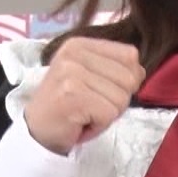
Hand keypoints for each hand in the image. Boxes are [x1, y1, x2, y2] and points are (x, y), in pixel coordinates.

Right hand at [24, 37, 145, 155]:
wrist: (36, 132)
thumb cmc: (68, 106)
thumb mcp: (90, 77)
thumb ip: (115, 68)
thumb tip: (140, 72)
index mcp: (80, 44)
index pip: (130, 54)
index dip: (126, 79)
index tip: (101, 90)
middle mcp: (74, 54)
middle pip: (129, 78)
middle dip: (117, 100)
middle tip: (92, 106)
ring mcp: (71, 73)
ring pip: (121, 98)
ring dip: (108, 114)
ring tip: (85, 113)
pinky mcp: (72, 96)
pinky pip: (109, 114)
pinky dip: (100, 125)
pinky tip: (81, 122)